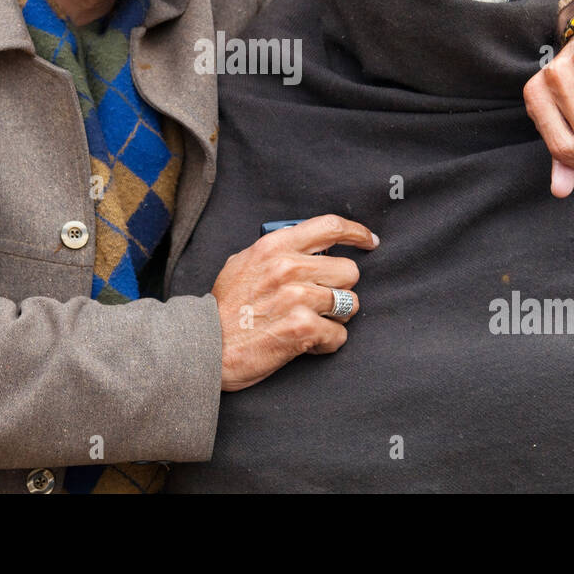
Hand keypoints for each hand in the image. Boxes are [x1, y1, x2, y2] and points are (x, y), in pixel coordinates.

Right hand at [212, 214, 376, 391]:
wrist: (205, 347)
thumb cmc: (224, 309)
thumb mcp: (243, 263)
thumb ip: (276, 251)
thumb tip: (310, 247)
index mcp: (275, 246)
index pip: (330, 227)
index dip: (357, 233)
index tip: (369, 241)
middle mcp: (288, 267)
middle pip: (349, 270)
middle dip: (339, 288)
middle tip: (320, 301)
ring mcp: (297, 297)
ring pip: (349, 303)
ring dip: (334, 317)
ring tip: (310, 322)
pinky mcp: (303, 328)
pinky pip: (339, 334)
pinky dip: (327, 343)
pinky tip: (307, 343)